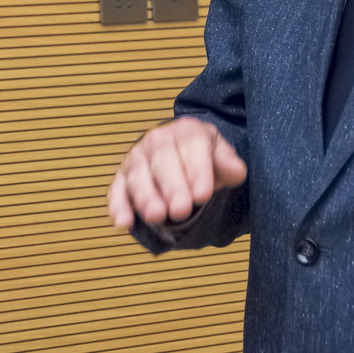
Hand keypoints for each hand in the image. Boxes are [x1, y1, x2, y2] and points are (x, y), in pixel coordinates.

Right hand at [108, 117, 247, 229]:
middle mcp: (157, 139)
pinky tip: (123, 222)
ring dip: (146, 197)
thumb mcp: (221, 155)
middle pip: (163, 161)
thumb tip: (236, 171)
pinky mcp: (122, 176)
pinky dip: (118, 205)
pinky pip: (117, 189)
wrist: (184, 154)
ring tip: (156, 216)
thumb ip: (228, 163)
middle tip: (181, 211)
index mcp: (186, 130)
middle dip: (172, 188)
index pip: (191, 146)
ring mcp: (137, 157)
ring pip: (139, 176)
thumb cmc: (204, 159)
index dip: (196, 171)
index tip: (203, 195)